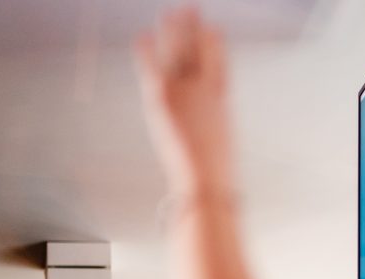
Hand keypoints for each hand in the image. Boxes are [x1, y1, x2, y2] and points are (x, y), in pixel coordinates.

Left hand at [135, 7, 234, 196]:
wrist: (204, 177)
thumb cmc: (215, 168)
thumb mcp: (221, 138)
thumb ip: (215, 118)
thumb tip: (211, 116)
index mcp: (221, 98)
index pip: (219, 62)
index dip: (215, 43)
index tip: (213, 29)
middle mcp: (204, 88)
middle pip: (198, 50)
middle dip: (193, 28)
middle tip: (191, 8)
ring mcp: (183, 90)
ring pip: (179, 52)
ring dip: (174, 30)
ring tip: (171, 12)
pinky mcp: (162, 97)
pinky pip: (154, 67)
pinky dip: (148, 51)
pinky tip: (143, 37)